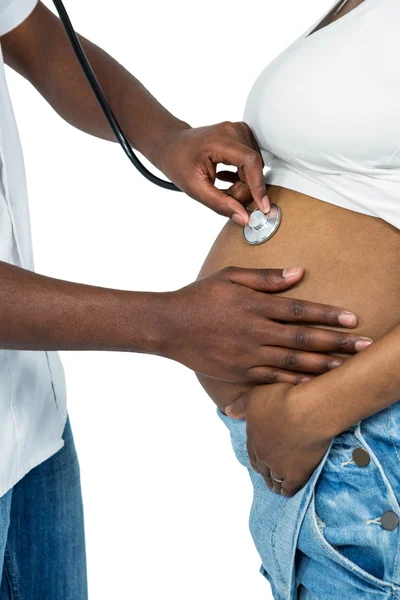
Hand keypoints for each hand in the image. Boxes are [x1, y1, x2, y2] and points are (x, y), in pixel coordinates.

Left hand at [155, 121, 268, 224]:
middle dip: (243, 189)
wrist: (172, 145)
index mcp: (220, 140)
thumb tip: (243, 217)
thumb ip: (220, 204)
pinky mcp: (242, 136)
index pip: (250, 162)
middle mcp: (233, 130)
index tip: (262, 206)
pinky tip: (225, 177)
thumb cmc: (178, 162)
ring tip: (221, 186)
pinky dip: (242, 176)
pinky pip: (252, 163)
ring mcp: (239, 131)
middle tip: (225, 197)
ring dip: (242, 184)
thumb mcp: (195, 188)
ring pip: (255, 167)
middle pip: (254, 168)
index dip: (258, 186)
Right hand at [160, 265, 371, 383]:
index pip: (299, 310)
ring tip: (347, 366)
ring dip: (323, 364)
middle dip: (337, 342)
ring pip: (293, 361)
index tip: (352, 319)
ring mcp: (248, 354)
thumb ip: (266, 277)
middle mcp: (255, 331)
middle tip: (363, 345)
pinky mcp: (240, 372)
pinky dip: (295, 379)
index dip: (327, 315)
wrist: (169, 326)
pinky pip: (274, 377)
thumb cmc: (200, 297)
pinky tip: (314, 381)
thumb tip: (299, 273)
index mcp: (254, 304)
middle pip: (303, 338)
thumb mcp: (230, 277)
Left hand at [226, 382, 332, 496]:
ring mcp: (279, 467)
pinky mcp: (297, 474)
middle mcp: (264, 456)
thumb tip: (227, 411)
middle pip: (262, 469)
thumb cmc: (282, 399)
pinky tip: (287, 491)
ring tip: (277, 487)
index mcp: (254, 439)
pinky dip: (287, 491)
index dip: (256, 459)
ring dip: (274, 483)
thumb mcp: (255, 396)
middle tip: (268, 476)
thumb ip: (241, 405)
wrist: (306, 412)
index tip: (258, 463)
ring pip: (274, 480)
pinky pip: (288, 489)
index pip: (252, 454)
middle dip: (264, 472)